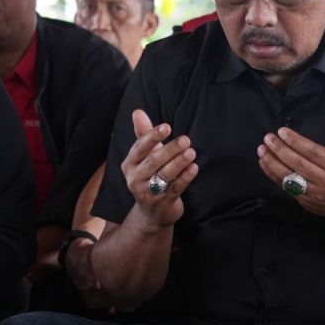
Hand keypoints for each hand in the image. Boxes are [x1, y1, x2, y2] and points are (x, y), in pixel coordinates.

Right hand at [122, 109, 196, 227]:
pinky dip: (185, 177)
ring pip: (164, 175)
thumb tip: (137, 112)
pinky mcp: (163, 202)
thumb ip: (143, 134)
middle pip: (153, 162)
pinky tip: (194, 168)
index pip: (139, 148)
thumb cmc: (149, 177)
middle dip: (170, 150)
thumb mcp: (145, 157)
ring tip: (191, 152)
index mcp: (129, 164)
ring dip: (179, 162)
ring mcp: (148, 192)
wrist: (152, 212)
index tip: (166, 126)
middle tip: (186, 139)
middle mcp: (135, 179)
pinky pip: (175, 188)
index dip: (152, 137)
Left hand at [257, 111, 324, 229]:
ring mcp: (315, 193)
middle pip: (299, 164)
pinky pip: (287, 187)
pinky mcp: (306, 201)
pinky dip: (273, 175)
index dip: (296, 141)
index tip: (282, 132)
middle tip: (268, 138)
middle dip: (280, 150)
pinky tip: (265, 163)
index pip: (313, 152)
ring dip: (273, 163)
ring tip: (262, 150)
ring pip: (290, 177)